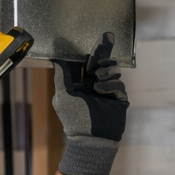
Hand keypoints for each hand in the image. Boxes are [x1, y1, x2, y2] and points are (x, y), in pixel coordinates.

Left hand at [51, 32, 127, 174]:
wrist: (93, 139)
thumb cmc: (75, 118)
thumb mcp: (63, 95)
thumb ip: (62, 75)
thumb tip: (56, 56)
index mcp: (78, 82)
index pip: (84, 61)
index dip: (90, 49)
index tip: (98, 35)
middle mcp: (92, 83)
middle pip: (100, 60)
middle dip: (102, 49)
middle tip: (107, 36)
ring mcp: (106, 89)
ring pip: (111, 68)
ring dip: (105, 70)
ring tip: (98, 79)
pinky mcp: (118, 96)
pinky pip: (118, 82)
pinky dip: (110, 85)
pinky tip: (102, 91)